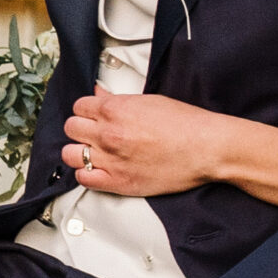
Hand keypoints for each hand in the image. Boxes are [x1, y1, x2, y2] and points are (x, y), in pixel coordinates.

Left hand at [62, 89, 230, 197]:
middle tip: (93, 133)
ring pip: (70, 154)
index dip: (86, 111)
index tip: (93, 116)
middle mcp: (108, 133)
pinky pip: (83, 179)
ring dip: (79, 152)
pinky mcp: (118, 182)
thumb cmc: (185, 124)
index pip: (79, 107)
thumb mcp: (149, 101)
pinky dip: (86, 174)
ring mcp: (110, 159)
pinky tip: (98, 170)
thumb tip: (99, 95)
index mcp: (114, 109)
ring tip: (94, 153)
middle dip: (81, 129)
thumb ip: (118, 100)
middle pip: (71, 128)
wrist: (206, 148)